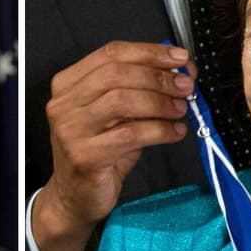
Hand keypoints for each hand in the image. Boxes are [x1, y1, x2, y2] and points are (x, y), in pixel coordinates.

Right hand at [33, 42, 194, 250]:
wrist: (75, 197)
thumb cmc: (98, 153)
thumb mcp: (113, 115)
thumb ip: (137, 90)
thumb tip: (178, 70)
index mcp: (68, 85)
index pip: (111, 54)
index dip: (149, 52)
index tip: (179, 58)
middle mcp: (64, 104)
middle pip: (117, 74)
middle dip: (158, 77)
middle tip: (186, 86)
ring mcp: (71, 130)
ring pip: (122, 101)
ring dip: (160, 102)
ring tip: (181, 109)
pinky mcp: (85, 155)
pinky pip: (131, 134)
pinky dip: (160, 130)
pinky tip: (175, 132)